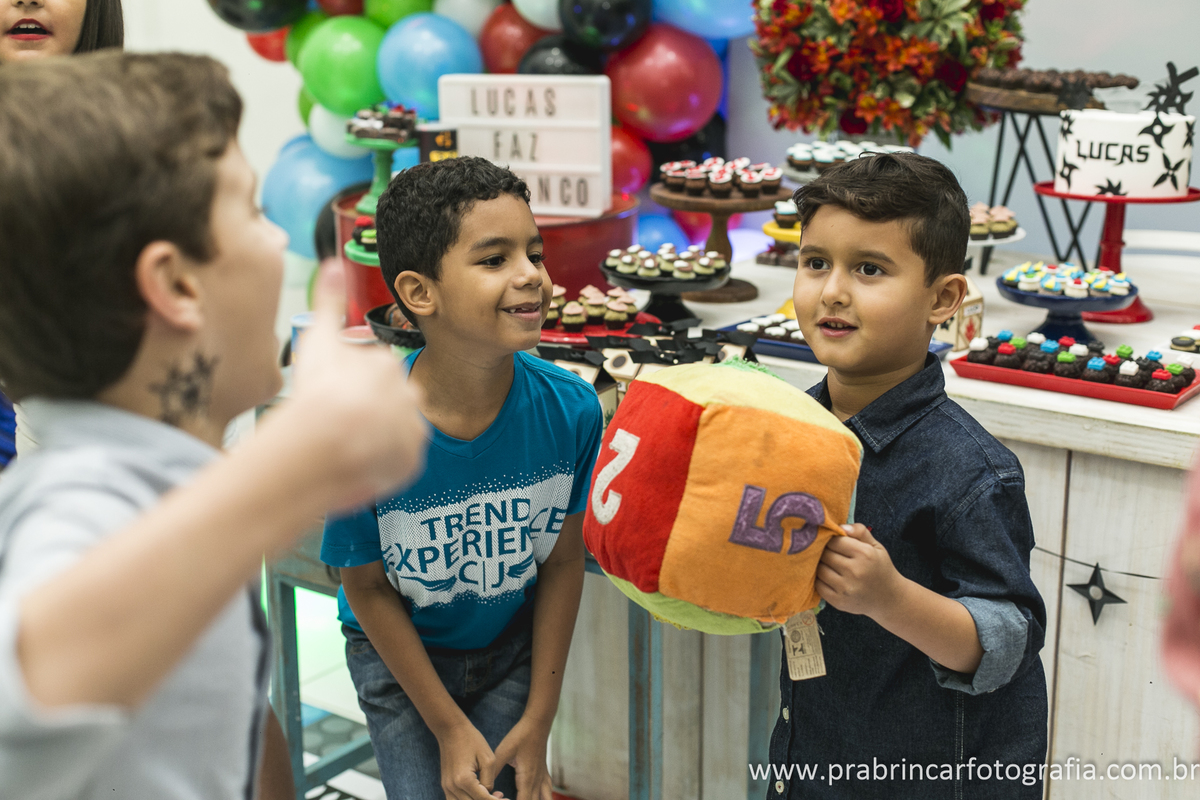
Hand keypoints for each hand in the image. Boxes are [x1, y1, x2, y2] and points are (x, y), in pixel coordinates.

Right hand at [272, 263, 427, 512]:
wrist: (328, 440)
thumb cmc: (319, 390)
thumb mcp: (318, 337)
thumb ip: (329, 301)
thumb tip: (334, 263)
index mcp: (388, 365)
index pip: (370, 374)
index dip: (347, 386)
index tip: (332, 396)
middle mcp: (410, 395)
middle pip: (386, 402)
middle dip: (366, 410)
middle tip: (338, 421)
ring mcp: (412, 430)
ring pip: (392, 432)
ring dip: (374, 437)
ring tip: (344, 444)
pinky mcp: (411, 462)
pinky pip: (396, 462)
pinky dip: (380, 464)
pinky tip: (357, 462)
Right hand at [437, 721, 505, 799]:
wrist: (451, 730)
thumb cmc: (472, 741)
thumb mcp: (488, 759)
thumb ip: (490, 780)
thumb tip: (489, 794)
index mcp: (464, 780)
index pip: (483, 799)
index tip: (507, 799)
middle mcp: (453, 787)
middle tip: (501, 797)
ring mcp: (447, 787)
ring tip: (490, 797)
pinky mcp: (445, 786)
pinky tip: (478, 796)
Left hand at [485, 716, 552, 799]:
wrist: (538, 724)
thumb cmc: (520, 736)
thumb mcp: (503, 751)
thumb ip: (494, 769)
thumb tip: (484, 785)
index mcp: (526, 779)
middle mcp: (537, 782)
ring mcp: (543, 778)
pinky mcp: (544, 774)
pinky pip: (547, 793)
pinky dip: (544, 799)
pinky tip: (541, 799)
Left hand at [815, 523, 903, 617]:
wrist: (889, 599)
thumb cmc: (880, 568)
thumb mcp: (876, 546)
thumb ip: (860, 532)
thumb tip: (840, 526)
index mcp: (865, 554)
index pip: (834, 541)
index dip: (831, 540)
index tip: (834, 543)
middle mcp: (855, 571)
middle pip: (825, 555)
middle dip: (825, 552)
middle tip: (830, 554)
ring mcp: (846, 588)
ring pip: (819, 569)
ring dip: (821, 565)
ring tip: (829, 565)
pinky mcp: (839, 601)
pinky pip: (818, 585)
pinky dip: (820, 580)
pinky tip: (828, 577)